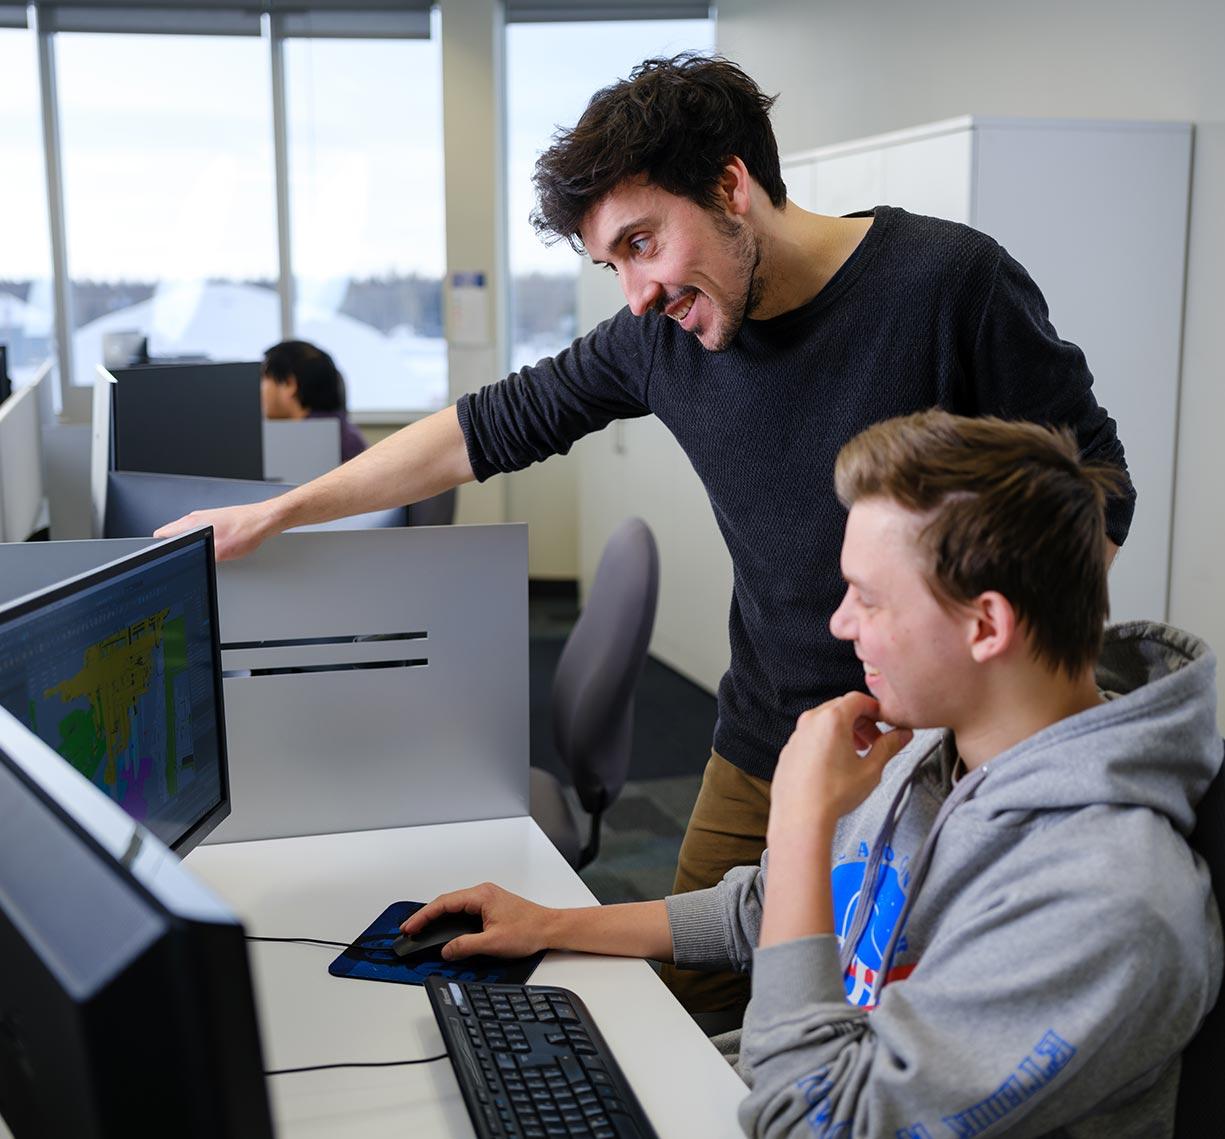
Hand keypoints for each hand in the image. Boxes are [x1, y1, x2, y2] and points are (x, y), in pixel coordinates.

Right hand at [153, 502, 274, 560]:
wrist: (265, 520)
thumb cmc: (246, 530)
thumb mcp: (219, 552)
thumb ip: (199, 557)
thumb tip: (189, 564)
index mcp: (191, 522)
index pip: (161, 534)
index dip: (158, 547)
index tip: (161, 557)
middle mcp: (196, 517)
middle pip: (174, 535)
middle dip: (177, 548)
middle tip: (184, 560)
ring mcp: (206, 517)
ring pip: (189, 534)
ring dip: (191, 545)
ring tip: (204, 554)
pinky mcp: (216, 520)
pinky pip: (202, 533)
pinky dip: (204, 542)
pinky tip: (216, 549)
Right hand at [400, 882, 556, 960]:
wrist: (550, 928)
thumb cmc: (529, 930)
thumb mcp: (493, 943)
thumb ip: (466, 946)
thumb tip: (446, 950)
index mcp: (481, 896)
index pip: (444, 903)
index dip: (424, 916)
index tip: (410, 927)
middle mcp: (482, 893)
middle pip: (446, 902)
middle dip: (426, 916)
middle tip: (409, 930)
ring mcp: (486, 899)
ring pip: (454, 905)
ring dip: (437, 917)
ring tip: (421, 929)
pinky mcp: (490, 907)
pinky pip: (463, 910)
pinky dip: (449, 918)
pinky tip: (443, 928)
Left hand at [768, 693, 912, 843]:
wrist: (801, 817)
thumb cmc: (832, 795)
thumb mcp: (871, 769)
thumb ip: (889, 746)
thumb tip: (901, 736)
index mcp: (832, 719)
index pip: (858, 699)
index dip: (875, 708)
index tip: (884, 720)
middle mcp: (811, 722)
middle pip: (841, 708)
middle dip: (862, 721)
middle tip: (875, 739)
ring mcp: (797, 736)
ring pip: (824, 722)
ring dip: (844, 731)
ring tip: (857, 752)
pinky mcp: (789, 750)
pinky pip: (811, 737)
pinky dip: (826, 742)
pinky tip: (836, 764)